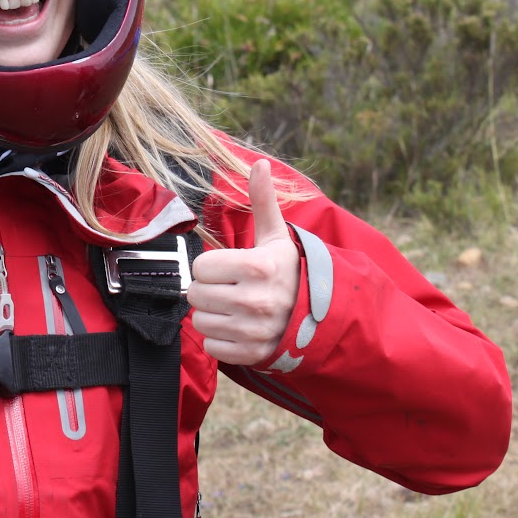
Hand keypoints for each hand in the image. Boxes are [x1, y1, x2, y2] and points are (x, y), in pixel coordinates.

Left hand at [188, 158, 301, 365]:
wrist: (320, 315)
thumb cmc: (289, 271)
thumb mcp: (276, 236)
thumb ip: (263, 200)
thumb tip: (259, 163)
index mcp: (257, 266)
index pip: (200, 267)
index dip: (210, 266)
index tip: (228, 268)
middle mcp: (255, 300)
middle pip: (196, 294)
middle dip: (209, 290)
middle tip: (230, 288)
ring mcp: (253, 330)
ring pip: (200, 322)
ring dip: (213, 315)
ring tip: (234, 308)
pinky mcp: (252, 354)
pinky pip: (212, 347)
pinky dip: (220, 339)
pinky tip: (238, 328)